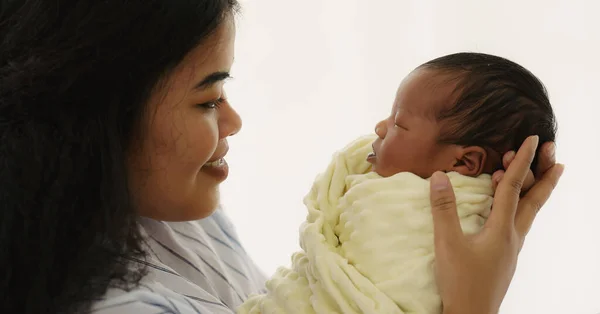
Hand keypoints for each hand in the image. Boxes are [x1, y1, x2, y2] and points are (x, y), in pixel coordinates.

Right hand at [429, 136, 563, 313]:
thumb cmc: (461, 281)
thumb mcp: (447, 243)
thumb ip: (443, 209)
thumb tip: (439, 175)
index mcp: (503, 229)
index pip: (513, 187)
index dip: (522, 161)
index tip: (532, 140)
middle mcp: (514, 236)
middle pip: (534, 200)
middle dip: (545, 175)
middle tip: (555, 154)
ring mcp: (511, 248)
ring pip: (527, 212)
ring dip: (531, 190)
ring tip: (532, 173)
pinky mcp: (504, 257)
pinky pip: (516, 223)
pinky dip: (516, 206)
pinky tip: (504, 208)